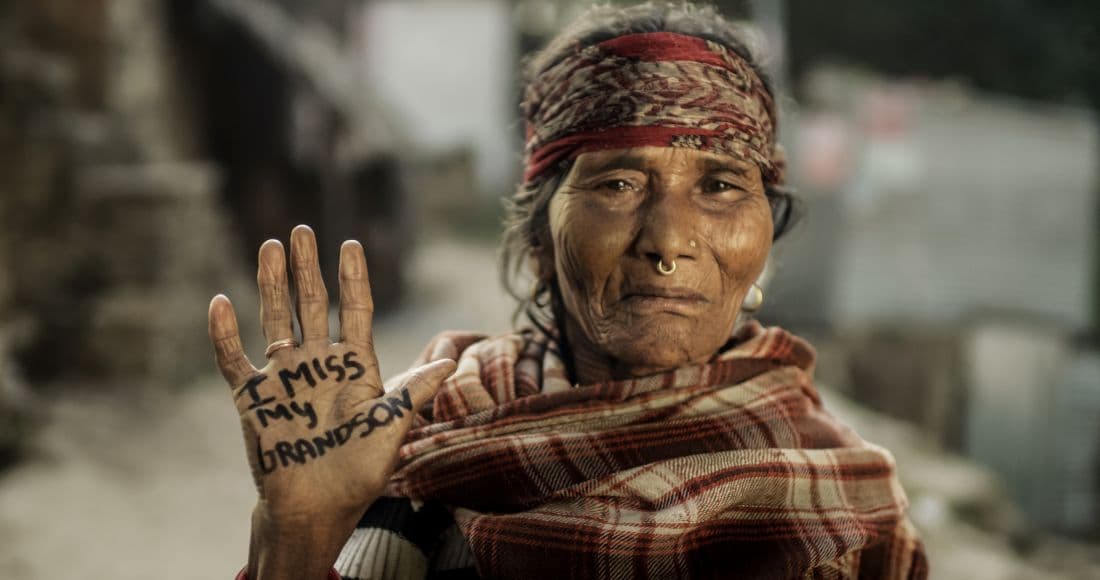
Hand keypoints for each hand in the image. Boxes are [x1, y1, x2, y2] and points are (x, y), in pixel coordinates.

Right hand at [208, 225, 454, 529]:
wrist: (318, 508)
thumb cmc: (360, 472)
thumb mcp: (392, 428)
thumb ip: (414, 392)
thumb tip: (450, 360)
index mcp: (355, 366)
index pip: (354, 310)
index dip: (353, 278)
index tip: (351, 243)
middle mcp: (318, 364)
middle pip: (311, 305)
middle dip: (307, 268)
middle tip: (302, 230)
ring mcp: (284, 378)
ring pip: (275, 320)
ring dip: (271, 284)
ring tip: (270, 246)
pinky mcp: (253, 398)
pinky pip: (233, 359)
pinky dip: (224, 333)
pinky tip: (220, 301)